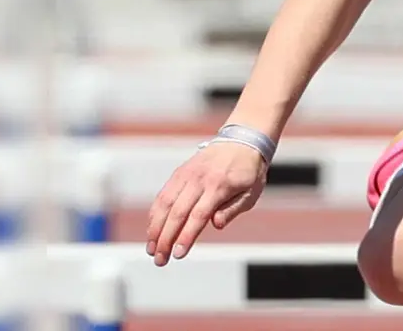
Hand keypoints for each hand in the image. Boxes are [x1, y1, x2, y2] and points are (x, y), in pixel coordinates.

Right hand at [145, 141, 267, 265]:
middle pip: (177, 213)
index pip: (198, 215)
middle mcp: (199, 179)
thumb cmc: (248, 172)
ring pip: (164, 204)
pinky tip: (152, 230)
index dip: (186, 236)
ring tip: (152, 250)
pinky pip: (163, 195)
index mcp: (219, 186)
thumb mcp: (251, 192)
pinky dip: (155, 214)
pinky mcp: (179, 173)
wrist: (242, 141)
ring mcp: (187, 174)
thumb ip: (233, 209)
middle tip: (160, 260)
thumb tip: (216, 225)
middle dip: (166, 239)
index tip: (178, 255)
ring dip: (155, 229)